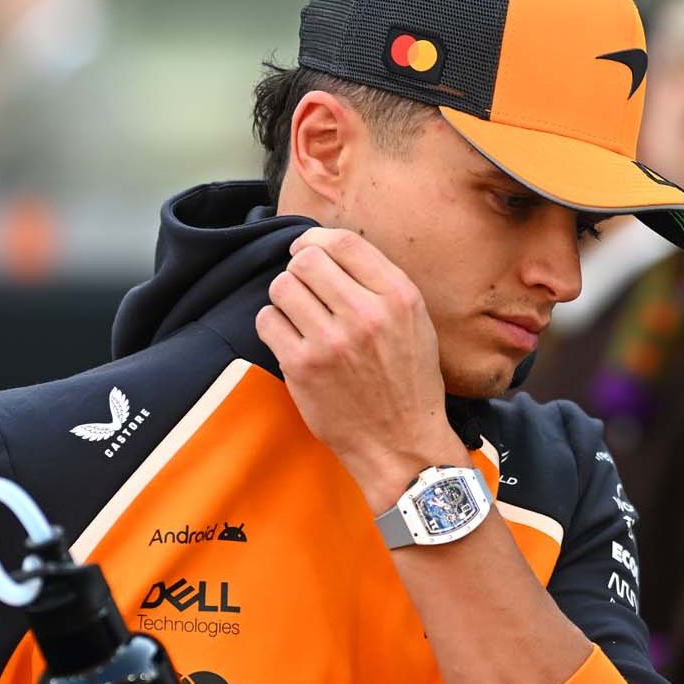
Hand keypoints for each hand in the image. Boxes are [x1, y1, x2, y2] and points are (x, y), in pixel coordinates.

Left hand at [255, 228, 467, 510]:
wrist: (401, 444)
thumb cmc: (408, 383)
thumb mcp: (416, 323)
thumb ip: (381, 284)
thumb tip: (330, 249)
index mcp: (399, 297)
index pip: (343, 242)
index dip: (316, 240)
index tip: (307, 251)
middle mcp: (366, 314)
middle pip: (306, 260)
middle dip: (299, 270)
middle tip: (305, 290)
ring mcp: (331, 341)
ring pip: (282, 287)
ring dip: (285, 298)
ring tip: (300, 318)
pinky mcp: (302, 366)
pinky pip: (267, 320)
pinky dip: (274, 326)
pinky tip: (292, 340)